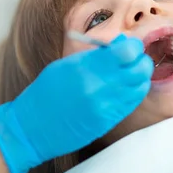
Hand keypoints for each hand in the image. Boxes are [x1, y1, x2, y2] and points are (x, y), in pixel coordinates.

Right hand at [0, 34, 152, 172]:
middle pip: (140, 69)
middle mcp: (99, 87)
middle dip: (140, 60)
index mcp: (85, 68)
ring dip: (139, 77)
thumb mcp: (66, 65)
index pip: (127, 52)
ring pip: (140, 86)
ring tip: (128, 73)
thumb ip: (95, 56)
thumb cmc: (45, 92)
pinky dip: (133, 92)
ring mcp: (106, 106)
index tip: (127, 45)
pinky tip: (124, 88)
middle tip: (132, 59)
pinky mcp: (108, 121)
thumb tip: (121, 44)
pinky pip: (132, 103)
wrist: (32, 128)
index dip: (132, 46)